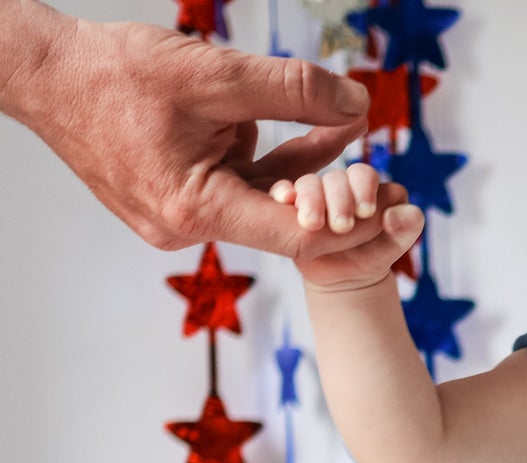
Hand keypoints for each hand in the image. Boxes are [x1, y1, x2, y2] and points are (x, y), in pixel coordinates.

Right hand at [13, 14, 382, 255]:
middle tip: (388, 173)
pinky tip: (311, 128)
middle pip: (284, 222)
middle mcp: (189, 229)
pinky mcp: (178, 203)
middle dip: (337, 194)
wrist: (44, 74)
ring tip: (352, 125)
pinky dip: (271, 159)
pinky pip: (240, 186)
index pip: (295, 233)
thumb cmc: (115, 73)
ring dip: (307, 166)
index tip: (390, 200)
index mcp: (196, 211)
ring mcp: (181, 220)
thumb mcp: (214, 73)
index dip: (349, 220)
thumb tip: (357, 101)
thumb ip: (290, 91)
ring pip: (264, 199)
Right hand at [277, 165, 424, 291]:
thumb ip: (407, 227)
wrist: (345, 278)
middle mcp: (339, 184)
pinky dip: (282, 192)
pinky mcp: (292, 205)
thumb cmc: (373, 255)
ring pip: (308, 184)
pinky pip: (283, 192)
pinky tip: (284, 201)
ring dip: (310, 200)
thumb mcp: (396, 244)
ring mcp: (314, 194)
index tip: (366, 211)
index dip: (365, 189)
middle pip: (335, 178)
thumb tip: (396, 215)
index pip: (364, 175)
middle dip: (338, 199)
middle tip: (342, 226)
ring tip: (313, 223)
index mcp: (367, 186)